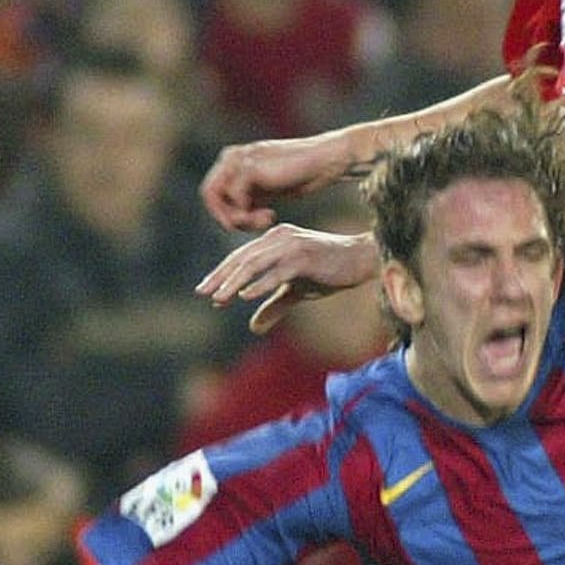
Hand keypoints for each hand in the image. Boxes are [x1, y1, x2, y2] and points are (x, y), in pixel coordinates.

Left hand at [195, 221, 381, 330]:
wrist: (361, 261)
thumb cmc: (329, 272)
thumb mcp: (296, 291)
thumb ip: (273, 305)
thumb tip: (253, 327)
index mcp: (274, 240)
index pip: (241, 256)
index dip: (222, 273)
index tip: (205, 290)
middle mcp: (279, 237)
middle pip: (242, 257)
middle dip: (221, 276)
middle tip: (203, 292)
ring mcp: (291, 245)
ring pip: (254, 263)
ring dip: (234, 281)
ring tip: (220, 298)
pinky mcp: (304, 257)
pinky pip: (277, 272)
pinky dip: (260, 284)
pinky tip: (245, 296)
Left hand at [201, 134, 356, 230]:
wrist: (327, 160)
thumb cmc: (304, 175)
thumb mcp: (270, 189)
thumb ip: (250, 198)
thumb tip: (234, 218)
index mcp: (234, 159)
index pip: (213, 192)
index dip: (225, 213)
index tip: (251, 224)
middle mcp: (232, 156)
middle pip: (210, 195)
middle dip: (228, 217)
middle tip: (255, 227)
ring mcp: (239, 159)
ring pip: (218, 198)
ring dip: (240, 218)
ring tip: (266, 221)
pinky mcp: (251, 168)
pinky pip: (235, 198)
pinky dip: (248, 214)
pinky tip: (271, 215)